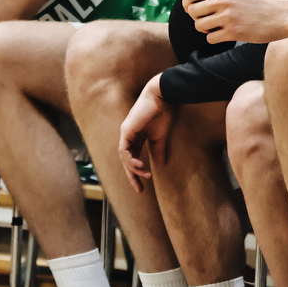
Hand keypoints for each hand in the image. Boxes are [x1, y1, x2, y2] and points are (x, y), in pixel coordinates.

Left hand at [117, 75, 174, 191]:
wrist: (162, 97)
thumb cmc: (163, 113)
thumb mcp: (161, 138)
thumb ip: (158, 151)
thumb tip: (160, 166)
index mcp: (137, 138)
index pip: (133, 159)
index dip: (137, 173)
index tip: (143, 185)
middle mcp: (129, 137)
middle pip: (126, 161)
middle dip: (132, 176)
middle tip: (140, 189)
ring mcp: (126, 133)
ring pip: (124, 158)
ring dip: (134, 169)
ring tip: (145, 174)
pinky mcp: (126, 130)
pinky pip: (124, 150)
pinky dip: (130, 159)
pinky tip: (139, 165)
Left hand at [184, 0, 287, 43]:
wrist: (281, 15)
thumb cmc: (262, 0)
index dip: (188, 3)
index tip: (192, 9)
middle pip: (193, 11)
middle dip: (196, 17)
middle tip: (206, 20)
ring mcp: (227, 16)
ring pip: (199, 26)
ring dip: (205, 29)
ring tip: (215, 27)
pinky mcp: (233, 32)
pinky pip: (211, 38)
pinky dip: (214, 38)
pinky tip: (223, 34)